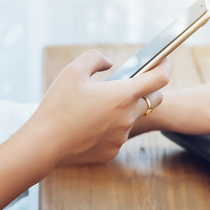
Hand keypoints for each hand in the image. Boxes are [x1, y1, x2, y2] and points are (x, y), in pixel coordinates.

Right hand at [27, 50, 171, 164]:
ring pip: (132, 118)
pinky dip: (110, 127)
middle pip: (154, 100)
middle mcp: (127, 117)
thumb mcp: (72, 71)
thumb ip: (95, 58)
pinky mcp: (112, 151)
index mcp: (122, 95)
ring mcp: (121, 136)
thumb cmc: (57, 106)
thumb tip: (109, 62)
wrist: (44, 144)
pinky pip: (118, 135)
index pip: (159, 78)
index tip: (163, 61)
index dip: (165, 66)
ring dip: (124, 110)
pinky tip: (90, 125)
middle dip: (150, 90)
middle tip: (132, 83)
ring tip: (98, 106)